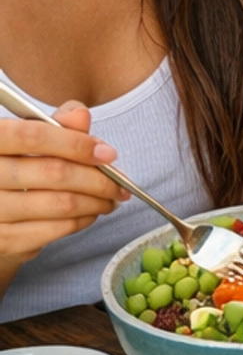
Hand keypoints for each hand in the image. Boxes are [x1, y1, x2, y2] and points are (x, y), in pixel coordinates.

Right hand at [0, 103, 128, 278]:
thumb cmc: (13, 172)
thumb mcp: (28, 142)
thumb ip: (55, 126)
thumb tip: (81, 114)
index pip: (33, 135)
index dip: (75, 143)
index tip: (107, 153)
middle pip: (53, 172)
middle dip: (97, 178)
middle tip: (119, 183)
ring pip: (60, 204)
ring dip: (96, 202)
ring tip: (110, 198)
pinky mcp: (3, 240)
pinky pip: (55, 229)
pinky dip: (82, 220)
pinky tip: (90, 213)